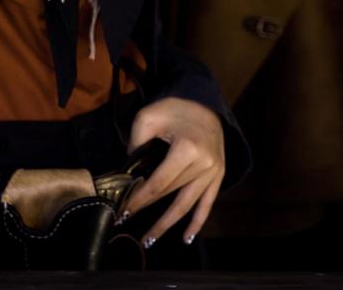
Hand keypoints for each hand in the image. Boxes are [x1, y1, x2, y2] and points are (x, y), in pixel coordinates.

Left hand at [119, 96, 225, 246]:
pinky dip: (198, 222)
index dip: (139, 199)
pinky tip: (186, 237)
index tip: (123, 211)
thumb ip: (137, 144)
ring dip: (168, 224)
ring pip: (187, 204)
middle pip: (170, 193)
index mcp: (187, 149)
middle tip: (125, 221)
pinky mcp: (219, 175)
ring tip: (150, 240)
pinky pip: (208, 204)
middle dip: (147, 208)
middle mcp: (204, 164)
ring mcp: (214, 172)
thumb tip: (129, 172)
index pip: (158, 183)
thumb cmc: (175, 109)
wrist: (205, 103)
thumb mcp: (149, 117)